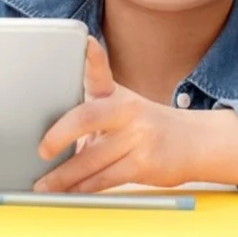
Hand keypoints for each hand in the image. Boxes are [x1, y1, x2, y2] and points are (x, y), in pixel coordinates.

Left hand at [34, 38, 237, 192]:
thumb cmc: (145, 125)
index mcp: (116, 94)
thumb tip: (54, 143)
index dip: (93, 56)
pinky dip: (84, 189)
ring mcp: (137, 137)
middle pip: (87, 119)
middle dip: (58, 136)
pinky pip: (105, 180)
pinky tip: (69, 193)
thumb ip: (91, 117)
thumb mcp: (122, 108)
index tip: (87, 42)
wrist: (195, 142)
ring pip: (91, 160)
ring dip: (64, 177)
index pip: (101, 71)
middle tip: (42, 150)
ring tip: (43, 185)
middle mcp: (127, 110)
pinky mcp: (144, 165)